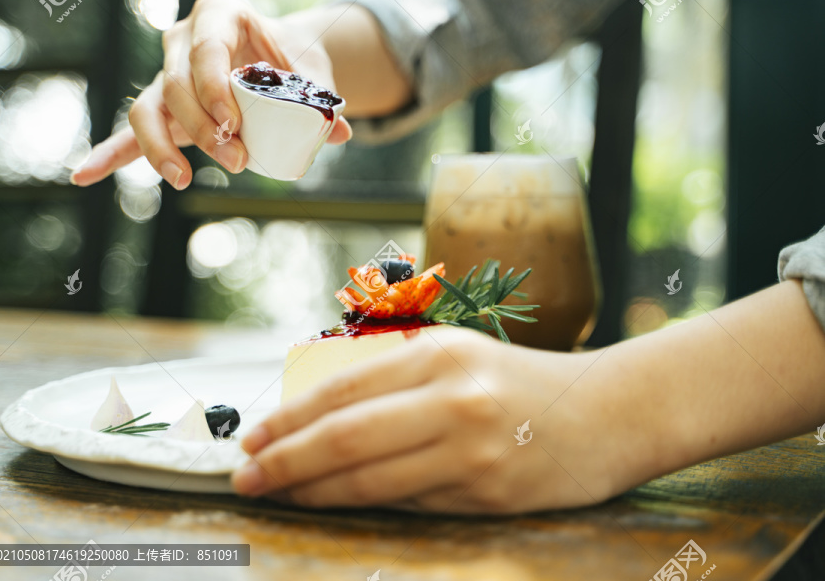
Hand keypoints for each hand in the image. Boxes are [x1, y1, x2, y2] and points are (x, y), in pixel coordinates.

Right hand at [71, 0, 351, 188]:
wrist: (279, 60)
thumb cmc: (293, 60)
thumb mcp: (312, 72)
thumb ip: (320, 100)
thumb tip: (337, 132)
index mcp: (220, 15)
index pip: (206, 50)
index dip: (214, 88)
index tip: (233, 125)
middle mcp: (183, 40)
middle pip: (175, 85)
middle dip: (202, 129)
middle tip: (238, 161)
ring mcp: (166, 73)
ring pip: (146, 109)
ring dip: (161, 149)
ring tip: (183, 179)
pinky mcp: (161, 107)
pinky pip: (130, 131)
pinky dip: (110, 154)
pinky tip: (85, 175)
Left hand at [232, 328, 639, 513]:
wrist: (610, 411)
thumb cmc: (522, 382)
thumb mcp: (457, 357)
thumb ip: (393, 381)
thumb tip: (316, 420)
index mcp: (438, 352)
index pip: (342, 390)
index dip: (289, 419)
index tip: (253, 439)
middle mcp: (452, 395)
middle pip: (344, 436)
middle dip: (285, 460)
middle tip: (246, 477)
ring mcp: (471, 447)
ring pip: (370, 478)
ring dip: (314, 491)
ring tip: (279, 494)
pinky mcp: (488, 491)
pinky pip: (410, 501)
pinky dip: (366, 504)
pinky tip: (336, 503)